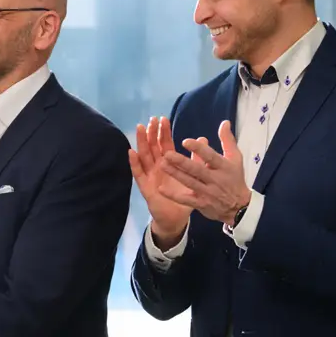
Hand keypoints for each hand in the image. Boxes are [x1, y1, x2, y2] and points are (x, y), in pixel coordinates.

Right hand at [128, 117, 191, 244]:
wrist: (177, 218)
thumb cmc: (184, 197)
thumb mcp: (194, 176)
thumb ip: (198, 158)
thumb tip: (203, 139)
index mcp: (169, 164)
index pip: (165, 144)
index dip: (164, 132)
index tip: (163, 118)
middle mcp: (158, 168)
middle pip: (153, 147)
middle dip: (152, 133)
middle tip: (152, 119)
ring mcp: (150, 176)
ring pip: (144, 156)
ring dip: (141, 142)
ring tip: (140, 129)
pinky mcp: (146, 187)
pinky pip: (138, 174)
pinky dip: (134, 163)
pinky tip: (131, 152)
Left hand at [158, 120, 251, 225]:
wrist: (239, 207)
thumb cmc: (235, 178)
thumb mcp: (235, 158)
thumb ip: (227, 140)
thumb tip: (224, 122)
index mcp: (223, 166)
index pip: (210, 157)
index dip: (199, 149)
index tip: (186, 141)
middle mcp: (215, 179)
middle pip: (197, 170)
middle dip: (182, 162)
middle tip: (167, 154)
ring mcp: (207, 192)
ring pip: (189, 182)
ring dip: (175, 174)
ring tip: (162, 164)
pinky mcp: (201, 203)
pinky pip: (185, 200)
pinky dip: (173, 195)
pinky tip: (160, 189)